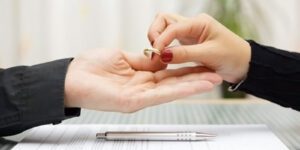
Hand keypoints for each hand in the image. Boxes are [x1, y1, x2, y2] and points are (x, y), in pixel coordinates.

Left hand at [64, 49, 221, 111]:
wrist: (70, 77)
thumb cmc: (90, 67)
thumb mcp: (122, 57)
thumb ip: (143, 60)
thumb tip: (160, 57)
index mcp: (140, 77)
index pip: (168, 73)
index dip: (186, 69)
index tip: (202, 64)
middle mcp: (142, 89)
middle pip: (174, 83)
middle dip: (195, 78)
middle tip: (216, 74)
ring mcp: (140, 96)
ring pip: (172, 90)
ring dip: (193, 85)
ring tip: (213, 80)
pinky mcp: (134, 101)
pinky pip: (161, 94)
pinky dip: (180, 89)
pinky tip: (195, 85)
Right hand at [148, 13, 250, 82]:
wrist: (244, 64)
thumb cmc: (232, 57)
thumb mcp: (209, 55)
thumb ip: (185, 53)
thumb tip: (162, 54)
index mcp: (199, 23)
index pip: (172, 26)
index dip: (161, 39)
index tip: (156, 54)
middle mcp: (192, 25)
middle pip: (164, 20)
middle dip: (155, 33)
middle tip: (154, 51)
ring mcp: (189, 34)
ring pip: (165, 29)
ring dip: (158, 40)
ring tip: (158, 55)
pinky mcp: (187, 43)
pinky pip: (170, 41)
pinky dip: (164, 47)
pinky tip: (164, 57)